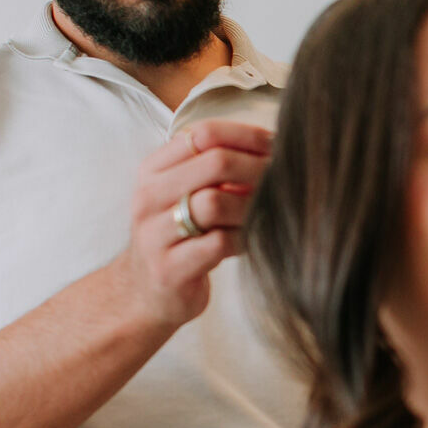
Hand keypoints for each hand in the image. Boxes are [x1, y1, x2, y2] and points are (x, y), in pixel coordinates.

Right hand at [115, 119, 272, 329]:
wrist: (144, 293)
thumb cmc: (179, 236)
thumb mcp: (186, 194)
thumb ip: (216, 169)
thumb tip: (273, 146)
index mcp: (153, 170)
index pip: (203, 133)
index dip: (246, 136)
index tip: (275, 146)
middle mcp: (148, 197)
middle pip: (215, 162)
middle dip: (257, 167)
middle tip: (283, 177)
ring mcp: (155, 234)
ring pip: (216, 202)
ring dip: (252, 205)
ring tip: (266, 211)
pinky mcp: (170, 269)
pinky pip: (220, 243)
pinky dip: (245, 237)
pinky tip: (252, 239)